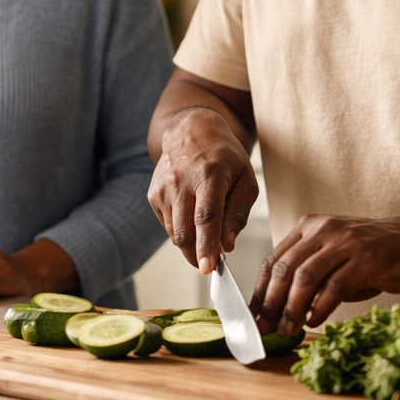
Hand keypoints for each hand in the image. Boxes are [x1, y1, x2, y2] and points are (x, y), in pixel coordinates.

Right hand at [147, 107, 257, 273]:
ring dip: (190, 242)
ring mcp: (164, 188)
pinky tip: (190, 213)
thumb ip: (238, 214)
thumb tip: (227, 245)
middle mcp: (182, 181)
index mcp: (209, 175)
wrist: (191, 132)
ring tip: (204, 230)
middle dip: (197, 254)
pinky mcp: (153, 194)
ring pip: (174, 232)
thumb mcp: (245, 180)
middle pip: (184, 230)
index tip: (207, 267)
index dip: (207, 245)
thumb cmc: (224, 157)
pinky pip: (167, 225)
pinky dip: (181, 229)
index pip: (206, 216)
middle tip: (210, 261)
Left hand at [250, 213, 399, 334]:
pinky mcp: (366, 257)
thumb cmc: (374, 254)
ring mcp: (345, 241)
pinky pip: (335, 285)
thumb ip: (310, 275)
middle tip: (266, 328)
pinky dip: (321, 307)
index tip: (253, 317)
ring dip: (293, 307)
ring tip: (289, 328)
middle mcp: (323, 229)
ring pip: (306, 276)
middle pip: (285, 268)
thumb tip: (280, 310)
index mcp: (309, 226)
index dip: (260, 291)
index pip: (274, 260)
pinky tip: (314, 321)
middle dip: (271, 303)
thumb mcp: (335, 257)